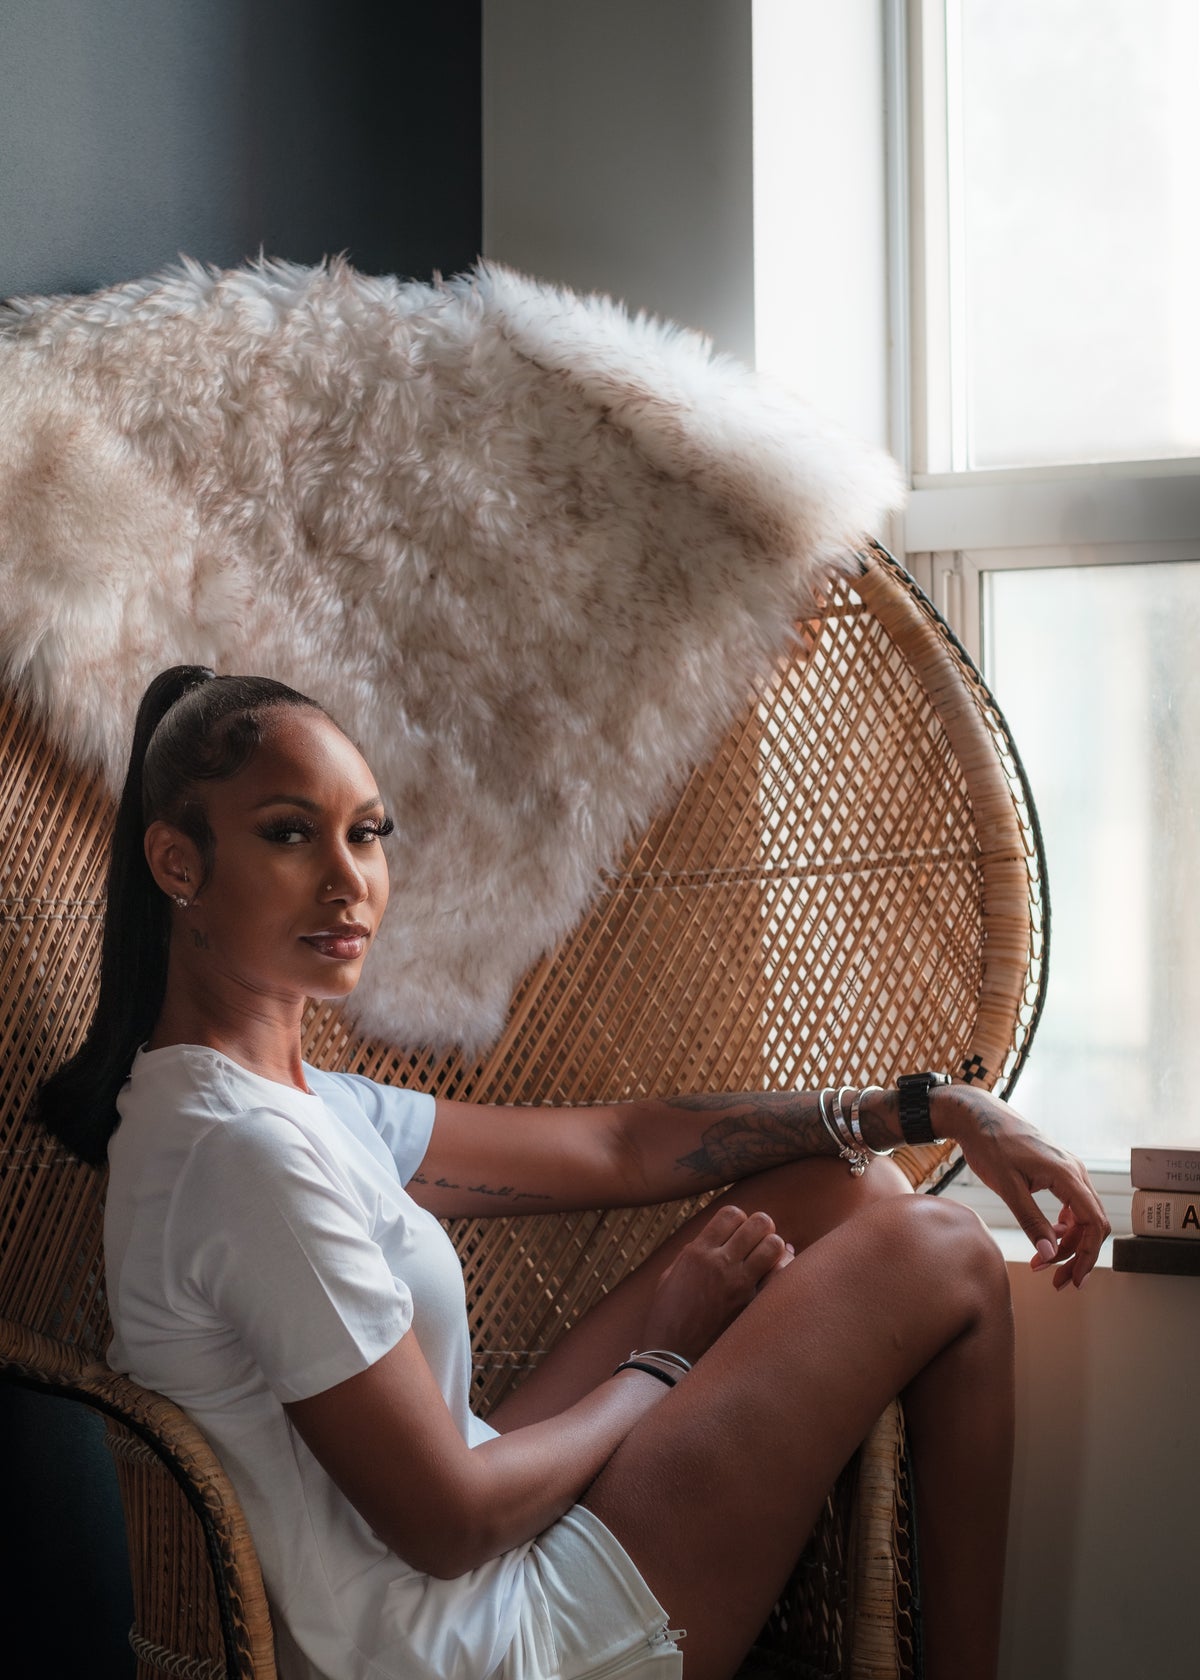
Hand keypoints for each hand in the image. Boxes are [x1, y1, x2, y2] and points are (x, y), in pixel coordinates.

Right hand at [640, 1205, 788, 1361]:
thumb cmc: (669, 1314)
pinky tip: (774, 1278)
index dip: (739, 1219)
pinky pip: (780, 1276)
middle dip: (762, 1228)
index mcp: (697, 1252)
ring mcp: (738, 1284)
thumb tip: (722, 1239)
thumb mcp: (672, 1274)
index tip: (737, 1233)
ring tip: (766, 1260)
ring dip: (773, 1248)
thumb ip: (696, 1252)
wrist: (672, 1355)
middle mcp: (720, 1263)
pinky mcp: (751, 1306)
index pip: (732, 1213)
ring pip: (774, 1244)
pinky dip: (782, 1272)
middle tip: (758, 1242)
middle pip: (759, 1222)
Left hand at [937, 1085, 1110, 1286]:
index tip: (1073, 1280)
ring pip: (1083, 1216)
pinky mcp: (1059, 1171)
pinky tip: (1047, 1237)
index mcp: (1067, 1174)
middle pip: (1093, 1223)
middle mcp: (1075, 1171)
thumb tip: (1050, 1256)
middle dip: (1077, 1255)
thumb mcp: (1007, 1187)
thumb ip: (1031, 1221)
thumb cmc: (990, 1145)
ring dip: (1069, 1242)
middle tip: (1056, 1281)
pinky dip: (1064, 1226)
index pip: (1094, 1223)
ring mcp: (1069, 1170)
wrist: (978, 1115)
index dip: (1087, 1255)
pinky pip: (1073, 1204)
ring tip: (1043, 1263)